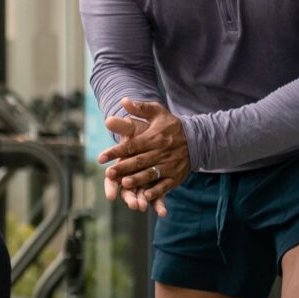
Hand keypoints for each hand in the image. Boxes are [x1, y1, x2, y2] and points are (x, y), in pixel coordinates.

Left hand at [97, 98, 190, 214]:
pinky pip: (165, 185)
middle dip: (124, 168)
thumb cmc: (171, 126)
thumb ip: (140, 108)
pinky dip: (156, 191)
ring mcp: (169, 165)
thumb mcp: (158, 112)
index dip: (116, 151)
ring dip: (138, 179)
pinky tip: (146, 196)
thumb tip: (123, 100)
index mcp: (154, 137)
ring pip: (151, 173)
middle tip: (108, 173)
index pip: (132, 145)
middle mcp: (161, 151)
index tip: (100, 158)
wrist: (197, 139)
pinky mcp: (176, 176)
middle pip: (139, 161)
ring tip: (124, 184)